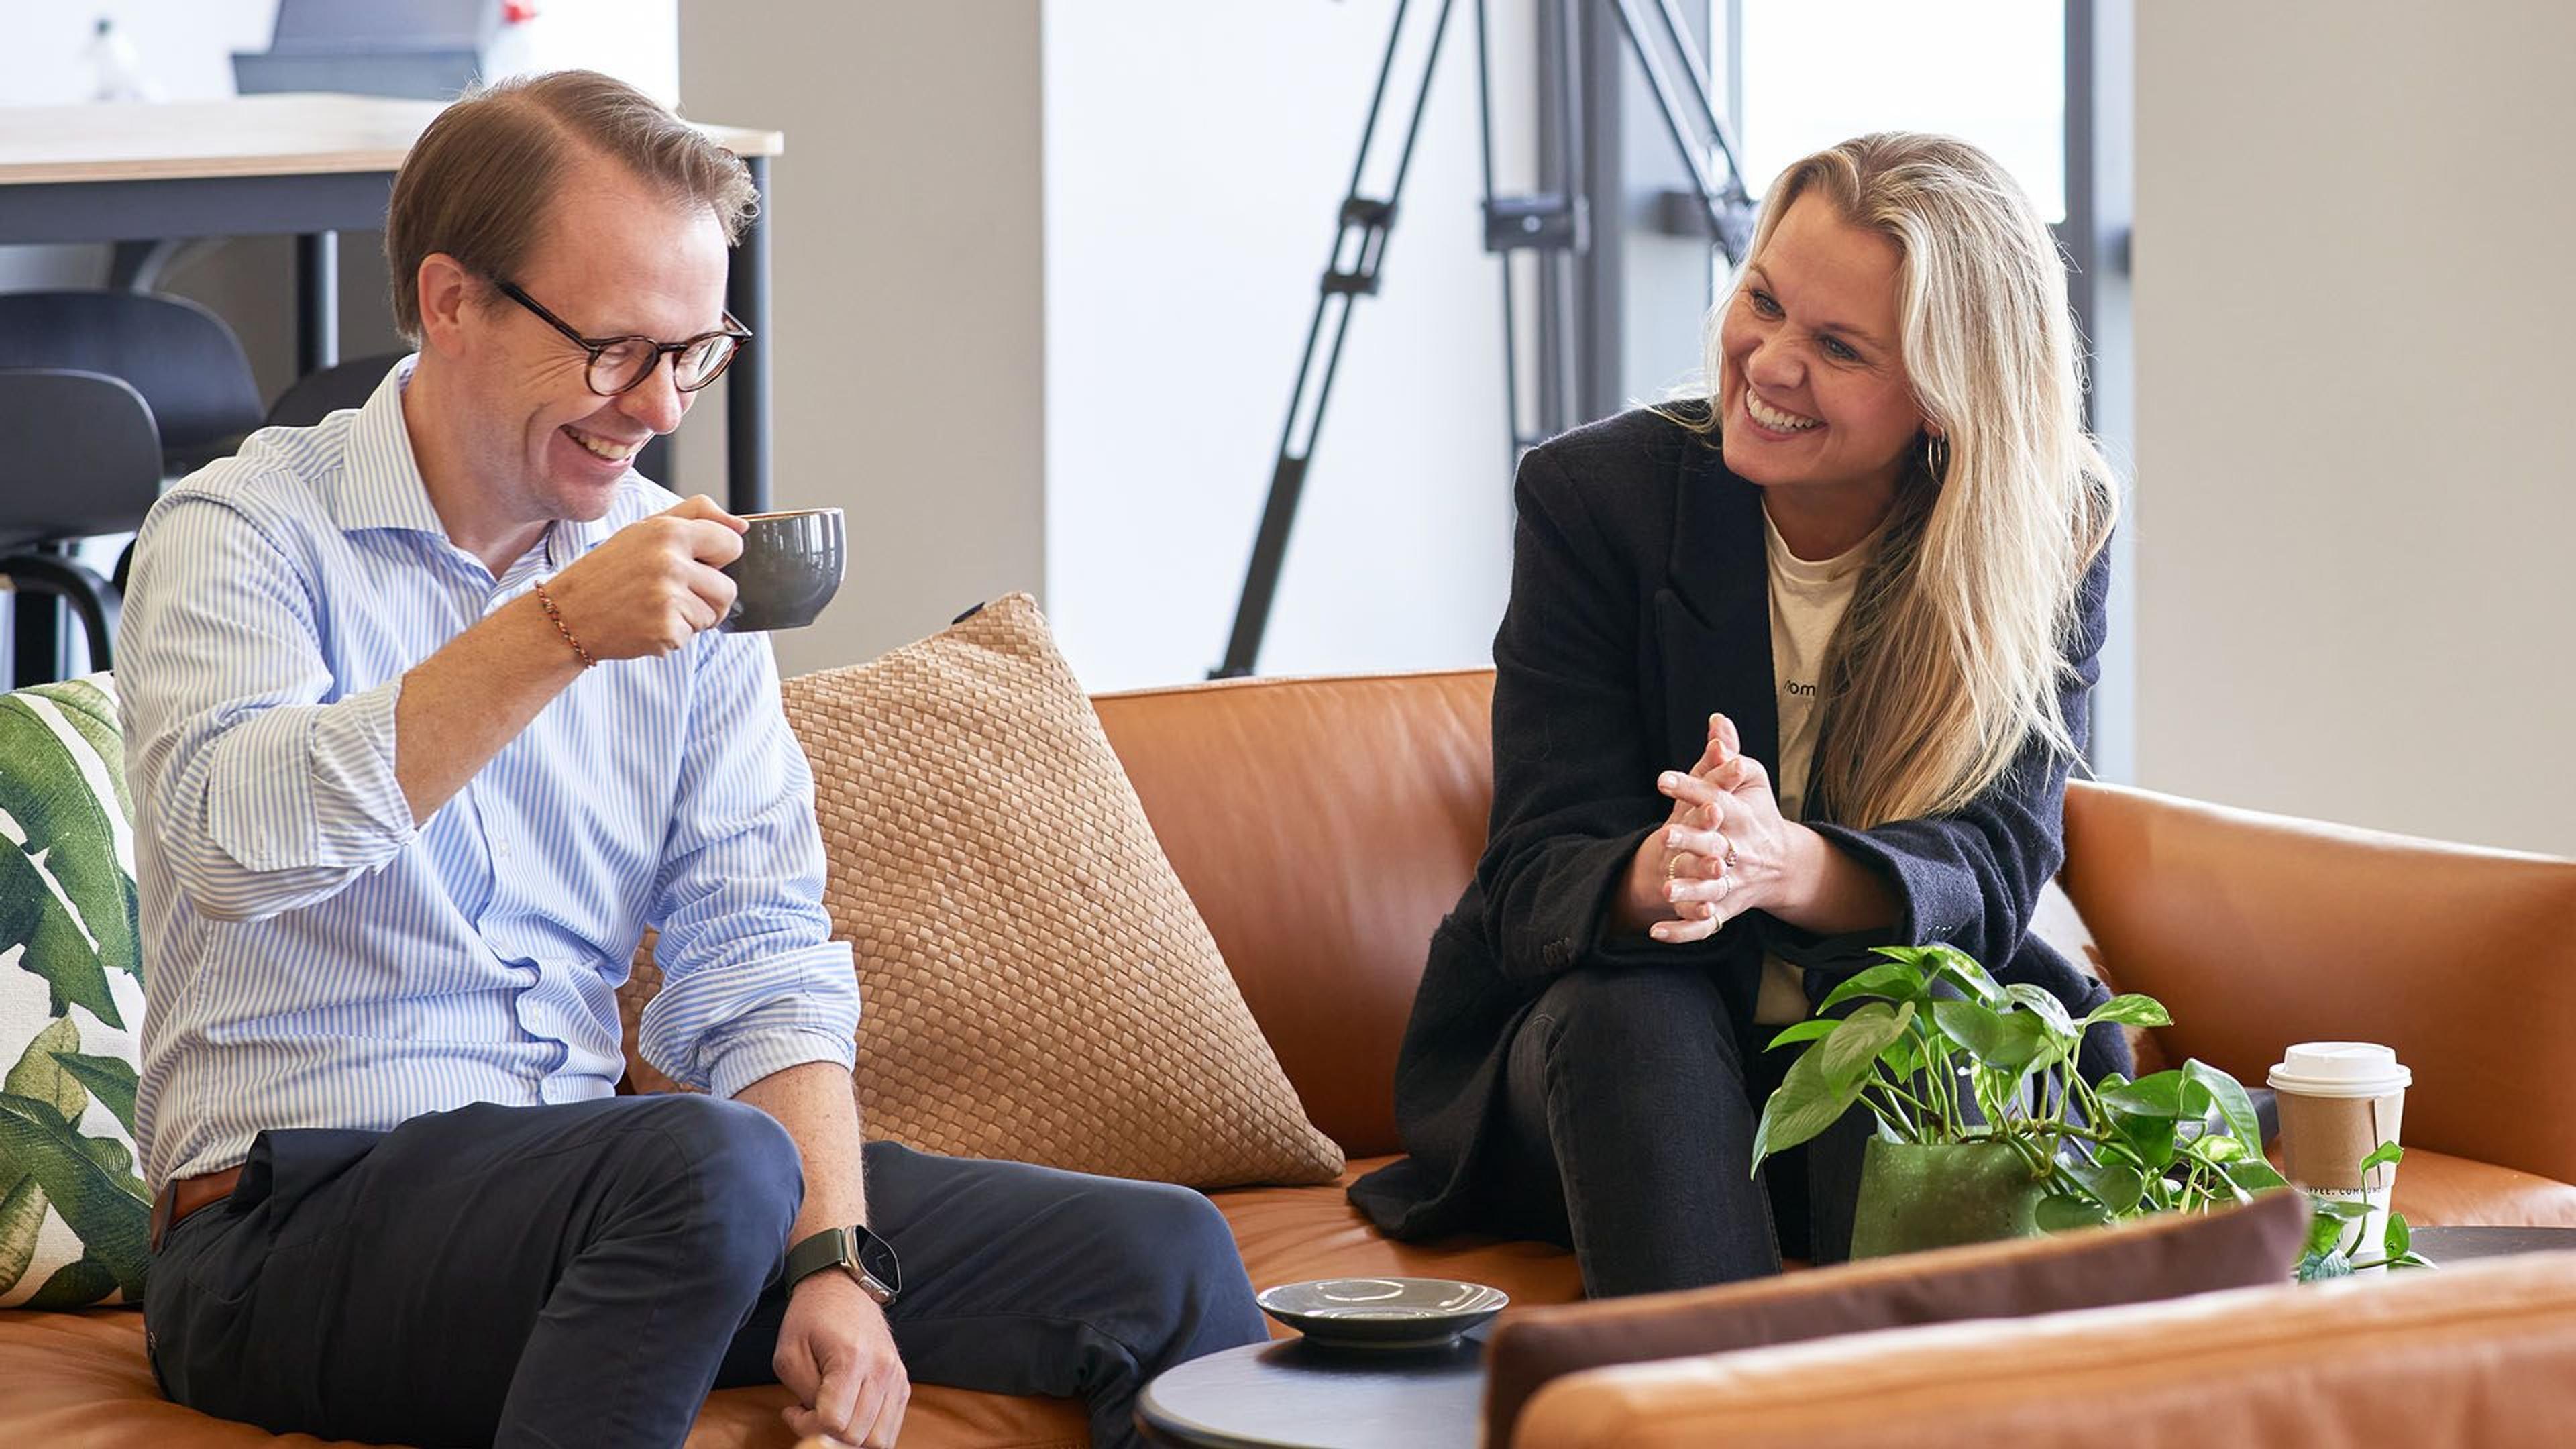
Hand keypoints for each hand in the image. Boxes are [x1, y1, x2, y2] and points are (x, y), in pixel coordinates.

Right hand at [538, 494, 745, 661]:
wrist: (568, 615)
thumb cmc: (610, 571)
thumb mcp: (645, 529)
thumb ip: (696, 516)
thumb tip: (741, 525)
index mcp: (668, 531)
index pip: (731, 543)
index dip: (717, 558)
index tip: (697, 563)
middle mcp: (670, 562)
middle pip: (728, 587)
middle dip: (707, 595)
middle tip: (671, 592)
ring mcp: (668, 598)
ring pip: (714, 614)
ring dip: (692, 616)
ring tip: (656, 607)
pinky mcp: (665, 630)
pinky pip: (692, 635)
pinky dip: (674, 634)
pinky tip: (645, 623)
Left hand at [775, 1269, 909, 1446]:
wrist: (842, 1286)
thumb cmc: (810, 1316)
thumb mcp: (789, 1354)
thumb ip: (804, 1394)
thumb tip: (819, 1424)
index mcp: (851, 1358)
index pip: (834, 1423)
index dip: (806, 1427)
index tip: (792, 1410)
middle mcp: (881, 1369)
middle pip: (857, 1436)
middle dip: (826, 1436)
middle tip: (808, 1415)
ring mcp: (896, 1376)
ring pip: (879, 1440)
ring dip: (850, 1439)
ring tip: (831, 1416)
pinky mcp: (902, 1381)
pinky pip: (891, 1428)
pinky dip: (868, 1433)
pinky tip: (849, 1414)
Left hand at [1648, 714, 1795, 942]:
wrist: (1783, 865)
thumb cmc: (1758, 816)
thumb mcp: (1750, 782)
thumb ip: (1729, 755)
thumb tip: (1717, 720)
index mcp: (1742, 817)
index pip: (1714, 800)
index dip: (1690, 789)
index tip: (1662, 779)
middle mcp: (1740, 851)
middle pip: (1715, 847)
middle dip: (1692, 844)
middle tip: (1664, 837)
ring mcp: (1733, 883)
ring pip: (1710, 890)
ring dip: (1689, 892)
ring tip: (1665, 890)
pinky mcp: (1725, 909)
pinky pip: (1703, 926)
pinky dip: (1681, 932)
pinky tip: (1654, 931)